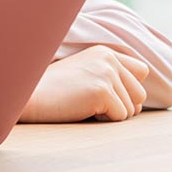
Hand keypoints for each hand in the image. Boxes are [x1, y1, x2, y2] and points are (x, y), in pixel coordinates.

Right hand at [20, 45, 151, 122]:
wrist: (30, 97)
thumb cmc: (55, 90)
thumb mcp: (85, 73)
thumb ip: (111, 76)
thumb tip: (140, 98)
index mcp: (105, 52)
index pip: (141, 71)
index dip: (127, 88)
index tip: (105, 94)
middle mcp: (109, 59)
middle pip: (140, 93)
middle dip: (122, 105)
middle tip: (92, 103)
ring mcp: (106, 73)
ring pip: (131, 108)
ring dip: (111, 113)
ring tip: (84, 104)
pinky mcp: (102, 91)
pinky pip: (120, 117)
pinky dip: (103, 120)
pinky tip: (82, 109)